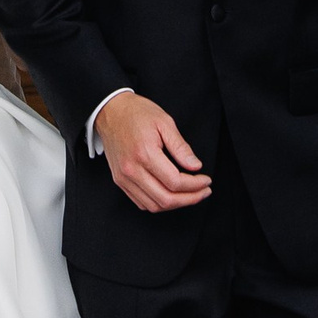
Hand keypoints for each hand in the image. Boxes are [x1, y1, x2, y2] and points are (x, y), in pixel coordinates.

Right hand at [95, 91, 212, 213]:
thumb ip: (181, 147)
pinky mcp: (119, 180)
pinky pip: (140, 202)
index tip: (206, 180)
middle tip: (203, 191)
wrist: (110, 111)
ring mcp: (124, 177)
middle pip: (165, 199)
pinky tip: (170, 195)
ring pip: (153, 205)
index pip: (175, 182)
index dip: (195, 185)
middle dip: (190, 199)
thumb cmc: (136, 113)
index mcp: (144, 153)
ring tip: (190, 195)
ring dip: (175, 204)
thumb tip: (195, 166)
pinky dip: (158, 204)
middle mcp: (132, 170)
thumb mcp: (164, 122)